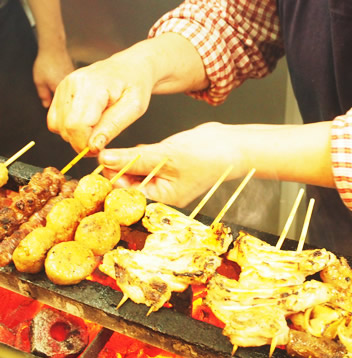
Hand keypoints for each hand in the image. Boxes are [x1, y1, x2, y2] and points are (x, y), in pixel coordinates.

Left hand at [32, 46, 73, 107]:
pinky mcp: (77, 78)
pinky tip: (66, 88)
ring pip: (72, 94)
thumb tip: (46, 106)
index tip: (57, 116)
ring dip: (68, 97)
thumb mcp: (39, 81)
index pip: (63, 106)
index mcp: (62, 90)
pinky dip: (71, 90)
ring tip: (63, 98)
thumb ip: (43, 95)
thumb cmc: (46, 63)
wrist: (54, 49)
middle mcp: (72, 87)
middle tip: (59, 108)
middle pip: (69, 101)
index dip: (59, 112)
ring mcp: (75, 82)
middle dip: (64, 105)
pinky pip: (74, 88)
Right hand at [47, 53, 153, 154]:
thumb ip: (113, 127)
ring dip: (74, 136)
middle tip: (99, 143)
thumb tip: (93, 147)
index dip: (86, 145)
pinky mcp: (61, 90)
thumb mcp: (134, 108)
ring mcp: (64, 85)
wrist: (130, 67)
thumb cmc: (135, 85)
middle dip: (81, 143)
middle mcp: (73, 83)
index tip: (99, 150)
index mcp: (93, 86)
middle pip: (66, 127)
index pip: (78, 125)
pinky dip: (67, 128)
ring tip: (96, 131)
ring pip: (57, 125)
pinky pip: (55, 118)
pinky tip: (87, 124)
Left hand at [98, 123, 245, 207]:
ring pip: (137, 170)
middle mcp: (164, 192)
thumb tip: (105, 159)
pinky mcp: (168, 165)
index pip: (128, 193)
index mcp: (164, 199)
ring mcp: (166, 179)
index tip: (97, 166)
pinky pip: (147, 161)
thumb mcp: (165, 156)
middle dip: (119, 169)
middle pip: (130, 183)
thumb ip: (133, 158)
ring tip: (122, 151)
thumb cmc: (208, 156)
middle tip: (105, 154)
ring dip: (129, 160)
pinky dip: (141, 154)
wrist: (233, 145)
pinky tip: (140, 148)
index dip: (112, 180)